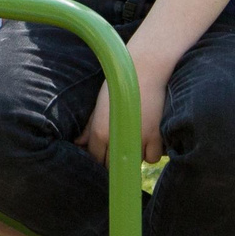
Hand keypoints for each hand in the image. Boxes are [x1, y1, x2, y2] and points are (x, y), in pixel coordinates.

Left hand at [80, 49, 168, 165]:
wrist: (145, 70)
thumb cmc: (119, 85)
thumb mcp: (99, 105)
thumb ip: (89, 127)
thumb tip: (78, 143)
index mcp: (100, 132)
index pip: (95, 158)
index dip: (99, 157)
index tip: (105, 153)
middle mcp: (117, 140)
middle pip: (113, 165)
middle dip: (114, 159)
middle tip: (120, 146)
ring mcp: (137, 140)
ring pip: (134, 161)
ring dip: (134, 154)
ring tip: (136, 136)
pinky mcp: (156, 138)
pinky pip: (152, 157)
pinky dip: (152, 151)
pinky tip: (150, 138)